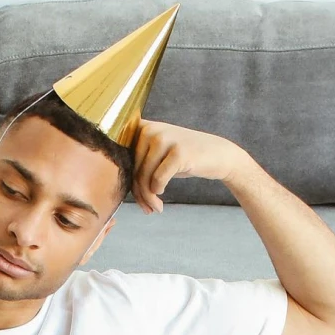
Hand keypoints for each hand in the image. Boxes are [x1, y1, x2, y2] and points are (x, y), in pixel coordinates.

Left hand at [131, 121, 246, 214]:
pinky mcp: (178, 152)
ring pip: (143, 176)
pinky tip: (162, 194)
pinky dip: (158, 190)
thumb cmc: (183, 158)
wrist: (218, 154)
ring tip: (155, 207)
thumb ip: (137, 163)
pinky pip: (158, 180)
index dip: (125, 180)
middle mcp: (150, 129)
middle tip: (148, 207)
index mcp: (142, 127)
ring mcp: (164, 139)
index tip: (136, 197)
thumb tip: (115, 184)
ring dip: (148, 197)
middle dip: (138, 193)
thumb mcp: (157, 155)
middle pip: (132, 169)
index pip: (123, 158)